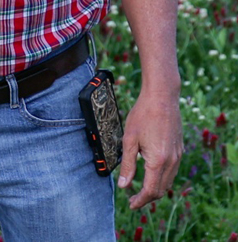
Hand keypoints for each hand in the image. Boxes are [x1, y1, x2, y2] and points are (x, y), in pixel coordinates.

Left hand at [116, 90, 182, 208]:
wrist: (162, 98)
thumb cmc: (143, 115)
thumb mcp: (129, 140)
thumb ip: (127, 164)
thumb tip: (123, 185)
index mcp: (159, 161)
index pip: (151, 190)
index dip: (141, 200)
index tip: (131, 204)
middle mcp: (172, 161)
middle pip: (161, 189)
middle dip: (147, 197)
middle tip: (133, 200)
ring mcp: (178, 156)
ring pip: (168, 181)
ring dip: (155, 188)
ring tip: (140, 190)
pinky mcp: (179, 150)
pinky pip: (172, 171)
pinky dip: (161, 178)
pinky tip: (150, 174)